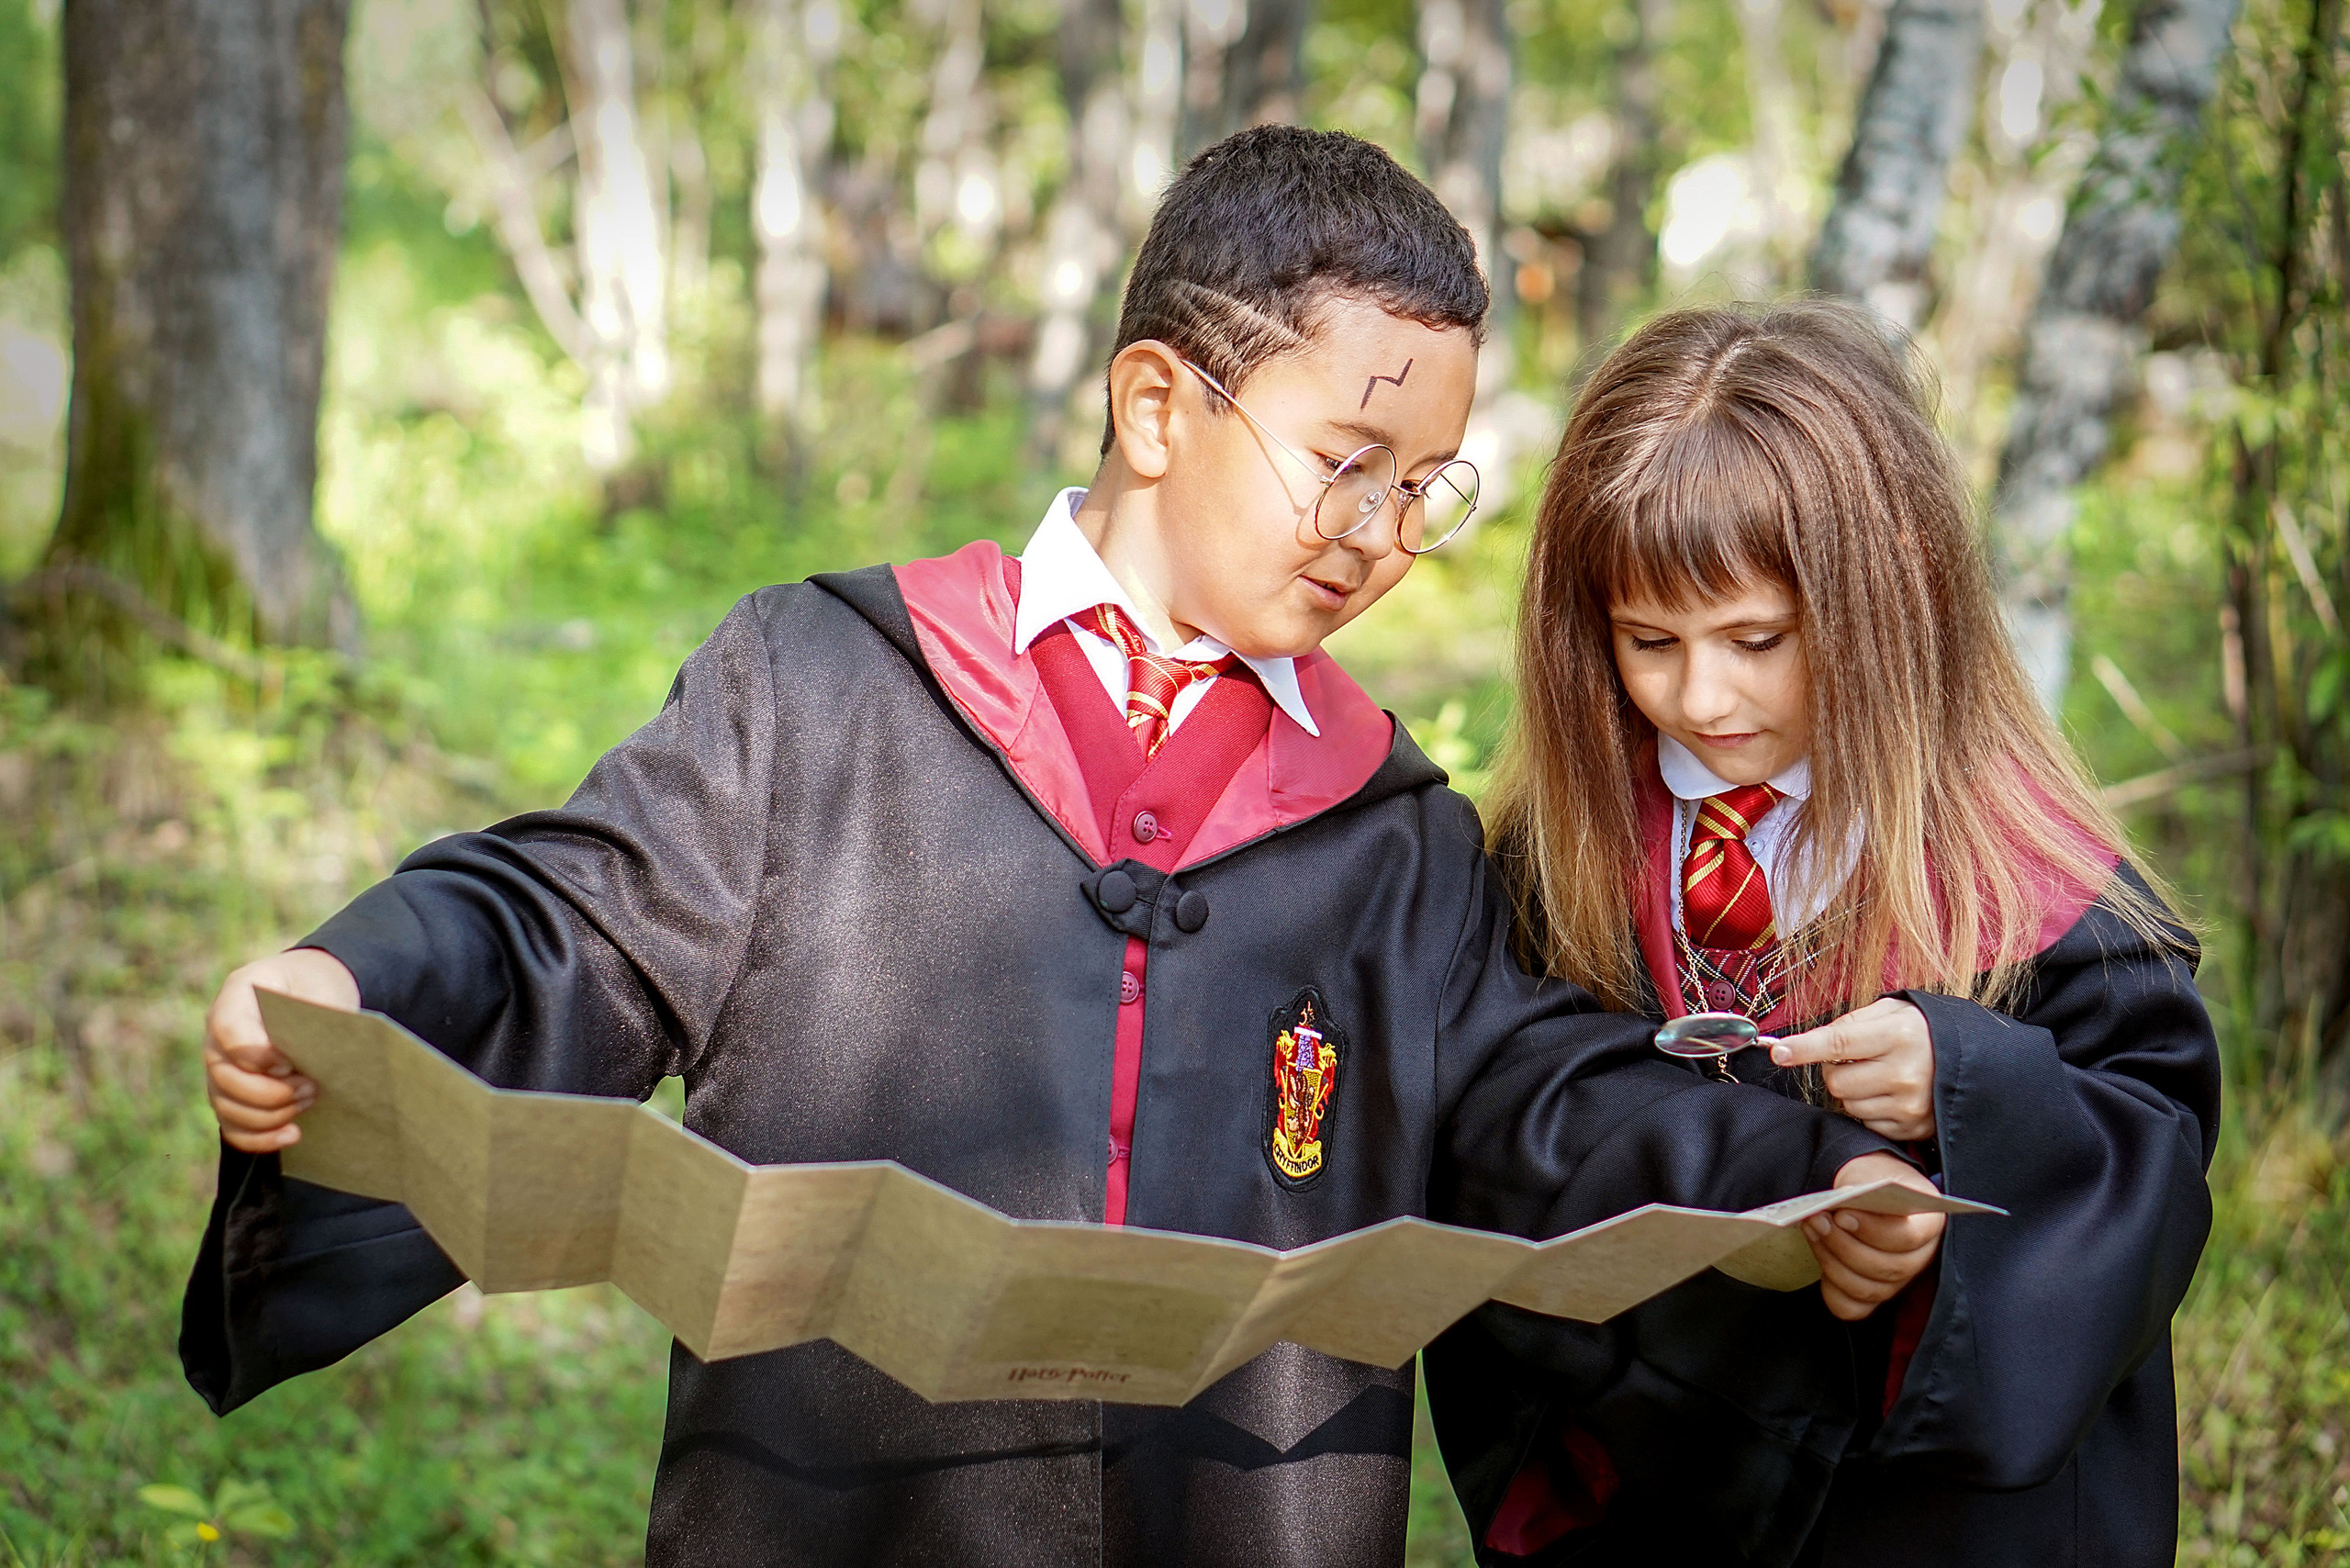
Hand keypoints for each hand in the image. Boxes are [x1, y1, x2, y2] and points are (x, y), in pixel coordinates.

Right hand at [204, 948, 357, 1152]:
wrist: (311, 993)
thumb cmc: (318, 988)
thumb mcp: (323, 988)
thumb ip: (314, 1018)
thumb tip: (315, 1060)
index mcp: (237, 995)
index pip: (230, 1031)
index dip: (258, 1056)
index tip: (290, 1064)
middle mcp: (218, 1035)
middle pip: (226, 1077)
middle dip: (272, 1093)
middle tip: (311, 1086)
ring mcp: (219, 1068)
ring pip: (226, 1106)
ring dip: (271, 1115)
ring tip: (308, 1101)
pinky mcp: (230, 1095)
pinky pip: (232, 1126)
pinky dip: (260, 1138)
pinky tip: (292, 1134)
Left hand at [1771, 997, 1936, 1141]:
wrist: (1977, 1062)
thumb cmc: (1928, 1032)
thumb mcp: (1895, 1012)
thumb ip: (1853, 1022)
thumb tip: (1813, 1039)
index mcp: (1899, 1035)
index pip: (1838, 1043)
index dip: (1804, 1048)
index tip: (1779, 1052)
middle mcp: (1905, 1073)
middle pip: (1836, 1081)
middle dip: (1836, 1069)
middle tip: (1857, 1059)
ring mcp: (1910, 1105)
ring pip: (1849, 1104)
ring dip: (1854, 1091)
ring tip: (1880, 1075)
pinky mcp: (1913, 1128)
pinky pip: (1867, 1123)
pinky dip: (1871, 1109)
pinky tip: (1891, 1094)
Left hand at [1809, 1153, 1944, 1320]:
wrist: (1864, 1189)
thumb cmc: (1868, 1180)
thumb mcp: (1869, 1172)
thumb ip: (1861, 1186)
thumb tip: (1843, 1204)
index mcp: (1929, 1223)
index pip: (1907, 1238)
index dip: (1872, 1230)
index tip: (1841, 1214)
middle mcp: (1920, 1258)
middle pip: (1887, 1269)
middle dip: (1844, 1246)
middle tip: (1816, 1220)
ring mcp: (1898, 1282)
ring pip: (1867, 1290)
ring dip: (1831, 1262)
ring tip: (1811, 1230)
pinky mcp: (1873, 1295)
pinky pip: (1851, 1308)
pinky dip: (1831, 1289)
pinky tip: (1819, 1260)